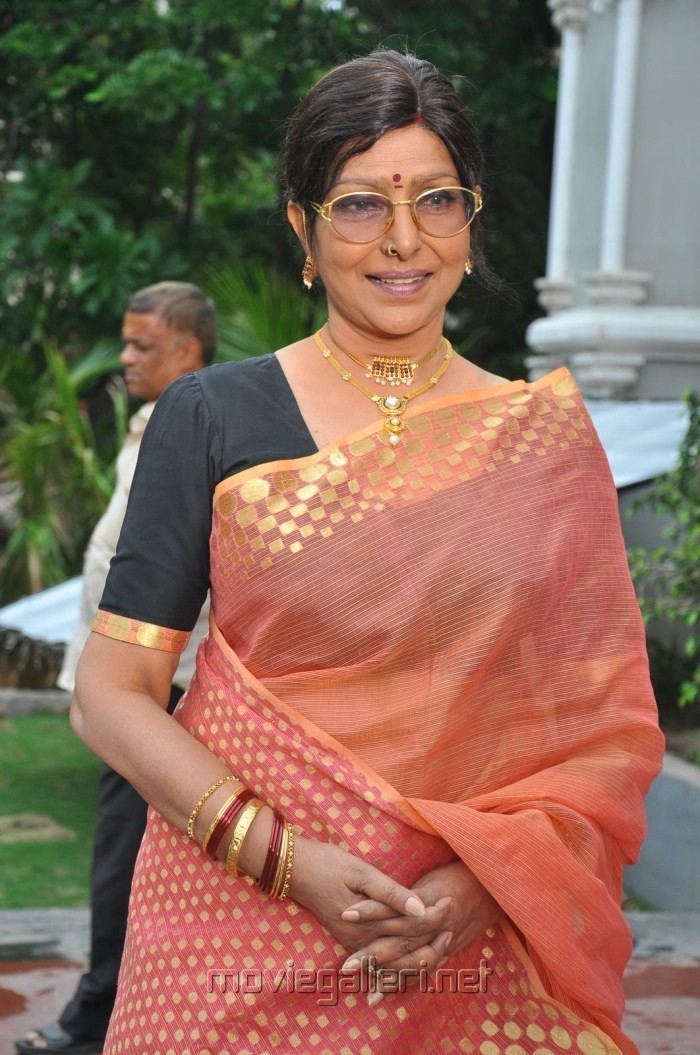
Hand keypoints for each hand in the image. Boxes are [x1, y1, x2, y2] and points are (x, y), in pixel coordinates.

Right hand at [289, 836, 452, 952]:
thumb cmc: (328, 864)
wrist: (294, 871)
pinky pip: (380, 963)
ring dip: (420, 956)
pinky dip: (400, 965)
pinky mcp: (350, 943)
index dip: (434, 915)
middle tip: (454, 923)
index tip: (451, 901)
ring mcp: (354, 944)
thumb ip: (391, 892)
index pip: (412, 925)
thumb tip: (421, 906)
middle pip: (407, 949)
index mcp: (370, 921)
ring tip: (442, 941)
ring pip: (395, 963)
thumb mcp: (361, 871)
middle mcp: (363, 940)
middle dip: (434, 939)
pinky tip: (414, 961)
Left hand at [339, 860, 500, 1003]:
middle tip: (346, 966)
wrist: (490, 889)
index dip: (371, 911)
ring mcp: (444, 943)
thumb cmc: (455, 877)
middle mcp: (436, 926)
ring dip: (389, 979)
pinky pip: (426, 972)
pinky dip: (406, 985)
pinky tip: (384, 995)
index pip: (396, 908)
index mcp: (429, 902)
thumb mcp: (431, 878)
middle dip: (373, 956)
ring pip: (414, 964)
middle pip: (402, 943)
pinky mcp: (448, 953)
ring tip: (366, 993)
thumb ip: (406, 892)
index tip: (346, 914)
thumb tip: (374, 893)